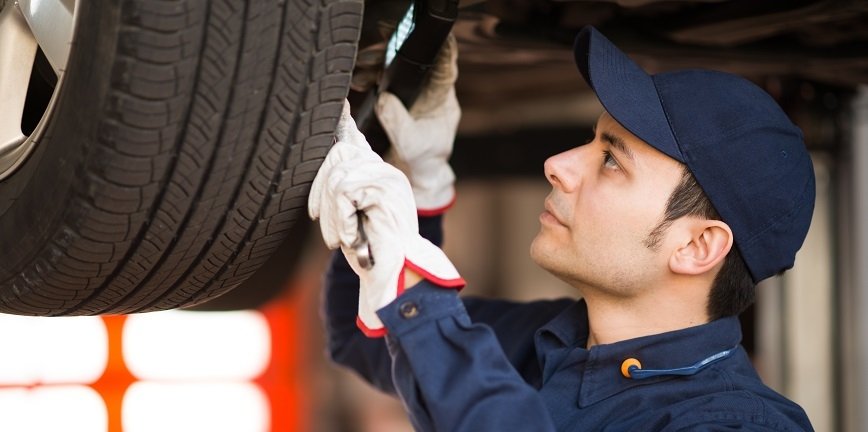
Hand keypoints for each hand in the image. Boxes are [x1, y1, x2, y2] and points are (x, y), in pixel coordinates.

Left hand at [309, 102, 464, 336]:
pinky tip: (350, 235)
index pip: (354, 139)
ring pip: (338, 175)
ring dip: (331, 213)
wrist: (394, 275)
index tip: (336, 104)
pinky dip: (340, 218)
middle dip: (320, 190)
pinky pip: (344, 190)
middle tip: (322, 225)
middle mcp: (385, 170)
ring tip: (342, 237)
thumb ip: (340, 190)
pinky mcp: (386, 188)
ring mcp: (388, 177)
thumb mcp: (349, 215)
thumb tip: (326, 165)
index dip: (342, 121)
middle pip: (337, 154)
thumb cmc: (371, 250)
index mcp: (376, 174)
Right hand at [375, 34, 459, 214]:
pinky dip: (371, 76)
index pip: (444, 67)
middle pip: (415, 60)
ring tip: (360, 74)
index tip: (426, 37)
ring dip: (377, 65)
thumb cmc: (419, 162)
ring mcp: (413, 92)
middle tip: (371, 58)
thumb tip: (383, 97)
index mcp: (441, 99)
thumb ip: (398, 122)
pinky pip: (384, 78)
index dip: (438, 49)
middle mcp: (429, 90)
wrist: (413, 176)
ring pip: (397, 66)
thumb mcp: (410, 144)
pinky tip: (359, 81)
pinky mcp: (397, 96)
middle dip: (393, 54)